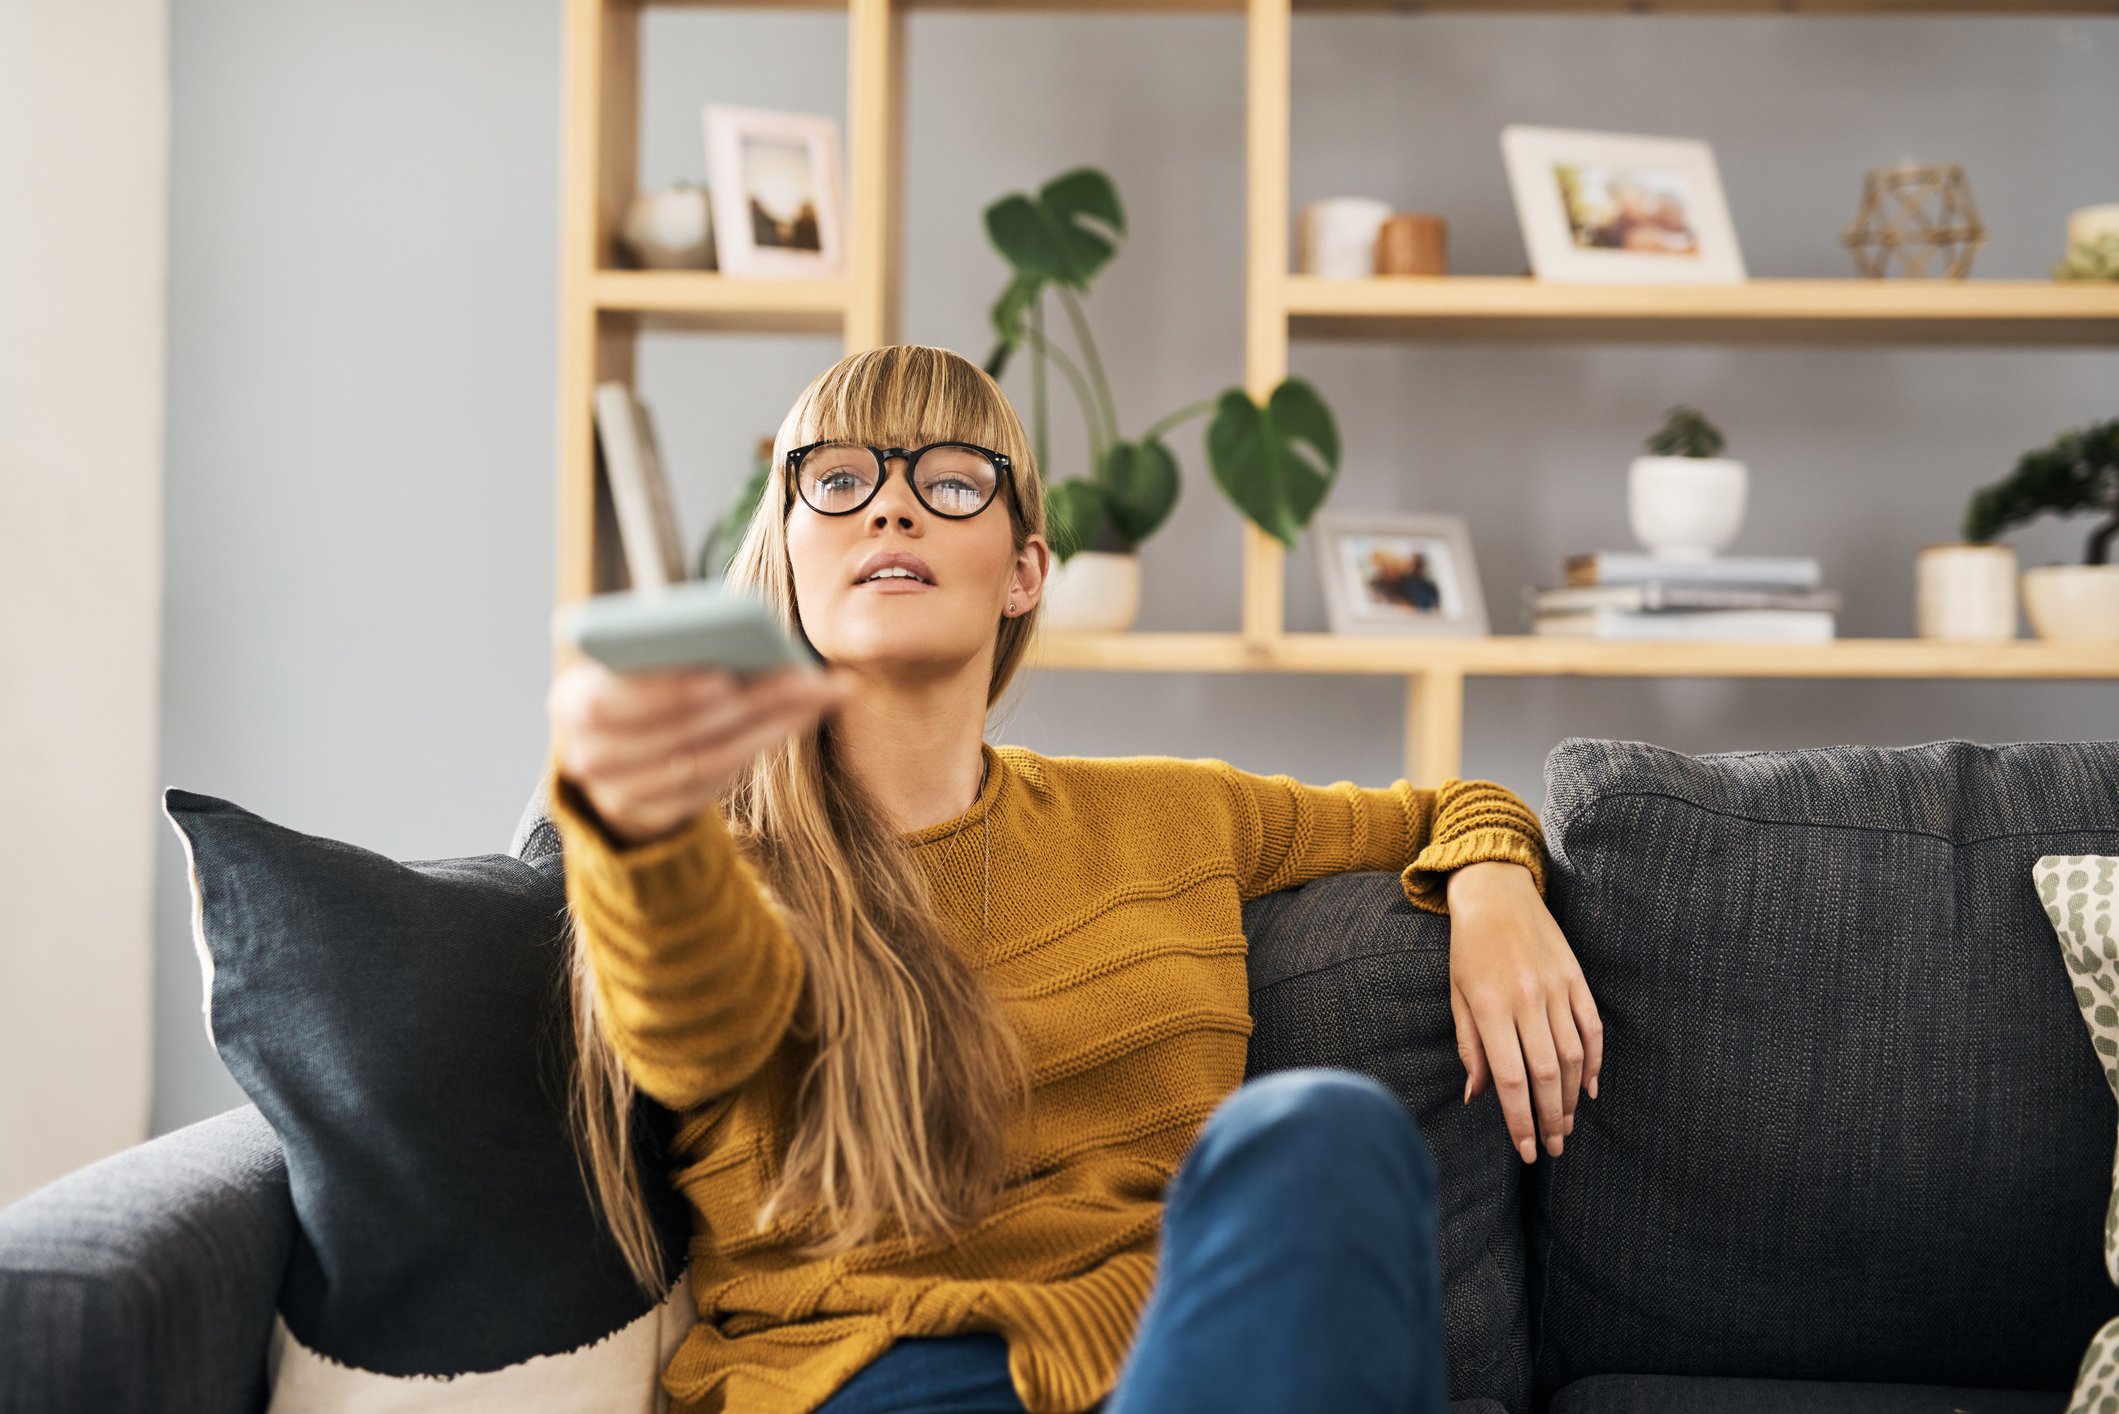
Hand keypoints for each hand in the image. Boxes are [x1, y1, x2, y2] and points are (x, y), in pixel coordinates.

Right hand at [547, 656, 851, 846]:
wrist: (612, 760)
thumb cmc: (634, 691)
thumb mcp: (632, 666)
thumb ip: (664, 649)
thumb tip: (740, 631)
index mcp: (571, 702)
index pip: (613, 699)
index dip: (668, 690)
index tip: (722, 675)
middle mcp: (587, 754)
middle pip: (676, 731)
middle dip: (745, 701)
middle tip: (801, 677)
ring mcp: (619, 793)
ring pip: (705, 759)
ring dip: (768, 724)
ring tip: (815, 693)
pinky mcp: (655, 815)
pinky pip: (715, 783)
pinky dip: (760, 746)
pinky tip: (797, 718)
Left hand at [1443, 861, 1603, 1164]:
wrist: (1495, 893)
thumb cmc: (1468, 950)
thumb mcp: (1457, 997)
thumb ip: (1470, 1048)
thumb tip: (1477, 1097)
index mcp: (1490, 1007)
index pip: (1511, 1080)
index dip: (1520, 1121)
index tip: (1528, 1150)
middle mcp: (1526, 1000)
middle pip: (1546, 1075)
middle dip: (1551, 1119)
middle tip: (1554, 1148)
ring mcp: (1556, 988)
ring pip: (1573, 1057)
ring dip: (1571, 1098)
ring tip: (1567, 1125)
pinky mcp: (1576, 978)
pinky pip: (1592, 1029)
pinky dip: (1595, 1063)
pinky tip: (1589, 1089)